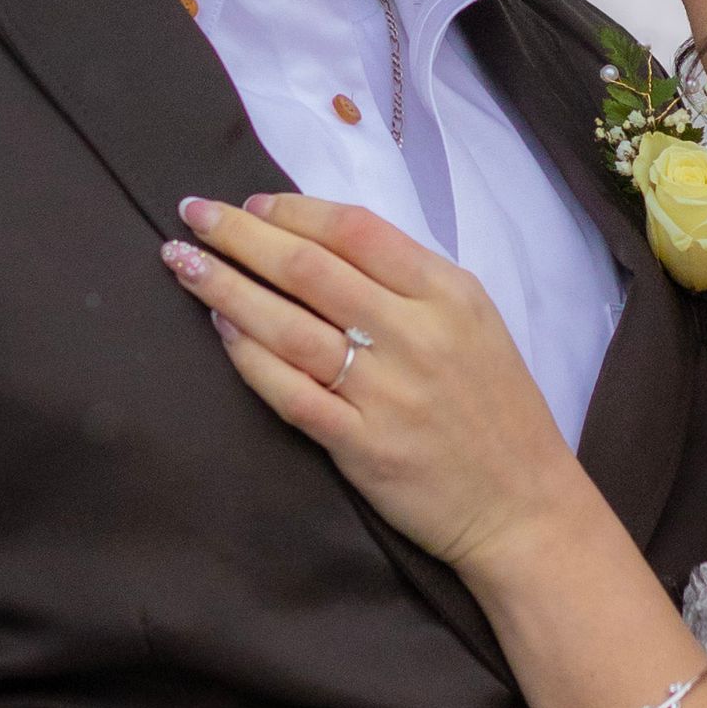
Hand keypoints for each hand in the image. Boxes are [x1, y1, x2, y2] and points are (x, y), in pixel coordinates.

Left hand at [161, 193, 583, 577]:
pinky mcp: (362, 447)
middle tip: (193, 213)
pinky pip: (291, 393)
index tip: (250, 202)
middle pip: (310, 268)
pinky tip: (220, 329)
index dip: (293, 210)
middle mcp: (416, 334)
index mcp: (448, 293)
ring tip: (183, 262)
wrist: (523, 505)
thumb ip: (409, 281)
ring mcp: (387, 393)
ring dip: (227, 288)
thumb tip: (321, 240)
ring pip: (289, 326)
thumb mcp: (474, 320)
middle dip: (241, 235)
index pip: (355, 229)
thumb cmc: (496, 407)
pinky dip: (249, 357)